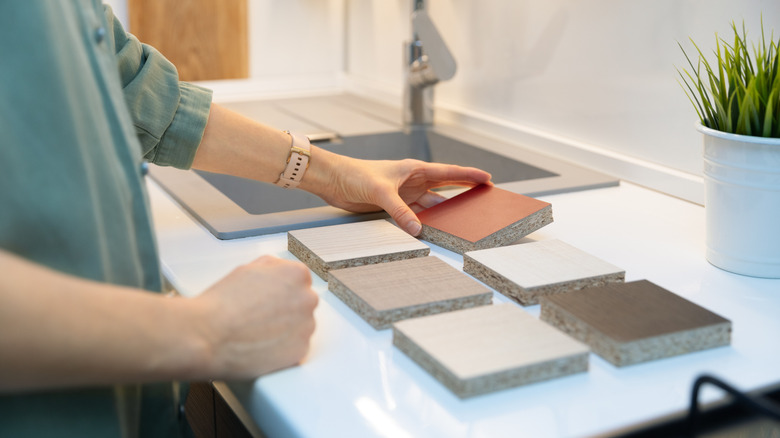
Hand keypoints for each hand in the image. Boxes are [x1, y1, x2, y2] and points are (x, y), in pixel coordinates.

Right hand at [193, 256, 317, 378]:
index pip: (299, 282)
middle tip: (260, 318)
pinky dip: (282, 350)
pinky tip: (261, 347)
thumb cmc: (222, 303)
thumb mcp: (248, 269)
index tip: (268, 301)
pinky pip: (295, 349)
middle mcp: (307, 299)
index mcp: (297, 274)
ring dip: (285, 331)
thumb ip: (272, 268)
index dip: (280, 292)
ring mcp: (307, 326)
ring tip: (257, 333)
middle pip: (302, 304)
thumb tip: (280, 272)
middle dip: (286, 311)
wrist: (207, 335)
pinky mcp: (300, 351)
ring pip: (300, 328)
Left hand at [302, 152, 491, 235]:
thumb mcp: (380, 192)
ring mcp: (404, 194)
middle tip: (482, 200)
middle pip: (444, 190)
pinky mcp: (393, 205)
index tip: (487, 178)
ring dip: (444, 212)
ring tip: (462, 220)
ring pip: (430, 205)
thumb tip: (417, 229)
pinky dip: (424, 222)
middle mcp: (412, 181)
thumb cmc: (355, 175)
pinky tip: (434, 229)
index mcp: (413, 170)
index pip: (448, 172)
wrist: (333, 181)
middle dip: (463, 194)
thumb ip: (400, 211)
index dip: (468, 175)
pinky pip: (415, 215)